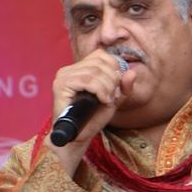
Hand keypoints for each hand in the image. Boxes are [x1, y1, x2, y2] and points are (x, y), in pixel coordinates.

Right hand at [48, 50, 133, 174]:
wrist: (77, 137)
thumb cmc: (93, 118)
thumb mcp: (114, 99)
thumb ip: (123, 86)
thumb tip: (131, 72)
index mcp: (79, 69)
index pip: (101, 55)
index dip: (114, 68)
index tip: (116, 86)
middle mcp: (69, 69)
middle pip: (100, 62)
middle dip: (113, 79)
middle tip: (112, 96)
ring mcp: (63, 76)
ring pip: (95, 71)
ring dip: (108, 87)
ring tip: (106, 100)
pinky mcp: (61, 85)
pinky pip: (87, 80)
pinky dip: (100, 90)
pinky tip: (102, 100)